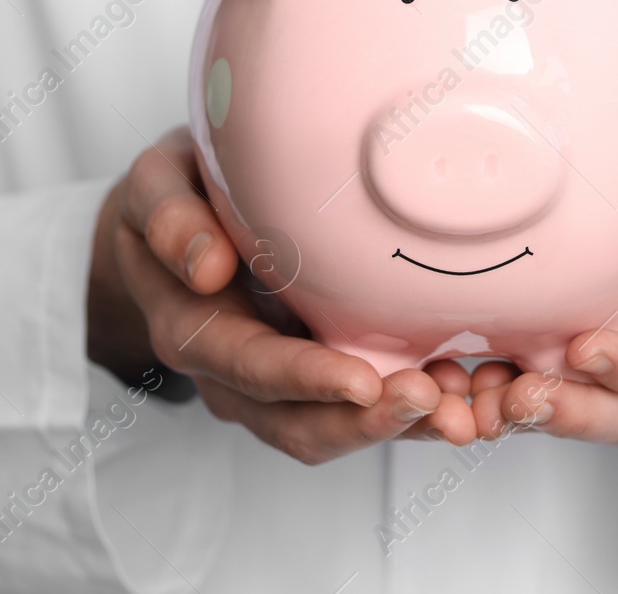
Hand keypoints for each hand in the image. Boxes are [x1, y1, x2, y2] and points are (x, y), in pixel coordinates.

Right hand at [86, 127, 476, 462]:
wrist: (172, 225)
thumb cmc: (173, 198)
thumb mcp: (157, 187)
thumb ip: (169, 218)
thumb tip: (204, 265)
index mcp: (192, 329)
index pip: (249, 367)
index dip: (305, 380)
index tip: (361, 380)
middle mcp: (231, 375)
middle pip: (298, 423)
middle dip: (367, 422)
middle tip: (434, 399)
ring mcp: (274, 387)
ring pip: (334, 431)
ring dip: (398, 428)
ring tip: (460, 412)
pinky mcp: (314, 377)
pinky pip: (359, 411)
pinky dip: (408, 412)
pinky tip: (460, 395)